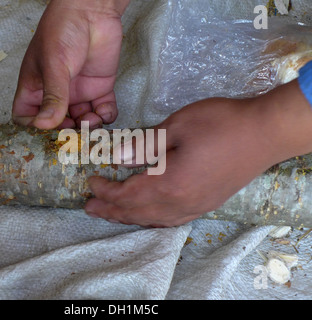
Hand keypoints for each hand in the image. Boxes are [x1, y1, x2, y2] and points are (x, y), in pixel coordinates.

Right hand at [12, 0, 129, 128]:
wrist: (93, 11)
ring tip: (94, 120)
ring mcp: (78, 92)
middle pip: (57, 124)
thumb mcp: (54, 65)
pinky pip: (103, 111)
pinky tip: (105, 111)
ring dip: (89, 126)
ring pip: (82, 121)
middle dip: (67, 131)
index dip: (34, 127)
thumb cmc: (63, 30)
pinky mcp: (99, 89)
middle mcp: (56, 93)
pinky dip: (106, 116)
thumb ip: (52, 96)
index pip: (26, 116)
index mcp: (36, 87)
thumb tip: (44, 125)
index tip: (48, 131)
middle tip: (77, 134)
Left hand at [84, 81, 311, 226]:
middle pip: (137, 213)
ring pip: (153, 220)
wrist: (265, 133)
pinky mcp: (206, 204)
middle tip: (89, 208)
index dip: (105, 191)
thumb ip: (144, 145)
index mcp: (169, 184)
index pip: (126, 195)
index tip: (90, 182)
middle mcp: (180, 204)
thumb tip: (116, 157)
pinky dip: (151, 219)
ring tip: (111, 214)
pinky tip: (147, 215)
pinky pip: (171, 220)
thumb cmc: (220, 125)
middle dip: (110, 211)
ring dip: (129, 217)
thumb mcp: (177, 127)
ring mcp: (195, 207)